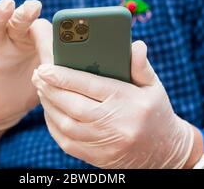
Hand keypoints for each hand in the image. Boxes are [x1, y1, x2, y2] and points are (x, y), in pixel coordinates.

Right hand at [0, 0, 51, 130]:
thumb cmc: (31, 87)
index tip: (64, 29)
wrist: (4, 109)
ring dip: (0, 15)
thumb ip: (59, 67)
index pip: (41, 27)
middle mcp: (13, 36)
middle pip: (18, 20)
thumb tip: (83, 63)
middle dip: (26, 12)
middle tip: (35, 5)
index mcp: (34, 38)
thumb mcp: (48, 77)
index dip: (50, 33)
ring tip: (7, 5)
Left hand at [32, 41, 193, 168]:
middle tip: (37, 74)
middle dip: (51, 89)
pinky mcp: (97, 158)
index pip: (90, 86)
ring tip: (41, 88)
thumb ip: (141, 65)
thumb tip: (136, 44)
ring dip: (49, 105)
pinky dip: (54, 126)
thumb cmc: (156, 112)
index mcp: (127, 101)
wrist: (166, 154)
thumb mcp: (153, 86)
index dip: (64, 76)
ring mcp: (105, 144)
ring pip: (67, 124)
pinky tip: (49, 110)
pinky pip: (67, 142)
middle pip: (73, 105)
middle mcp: (115, 124)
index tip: (45, 67)